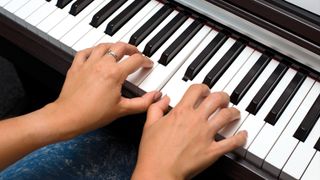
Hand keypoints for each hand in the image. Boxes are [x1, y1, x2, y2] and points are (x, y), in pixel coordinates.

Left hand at [46, 42, 160, 139]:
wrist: (68, 116)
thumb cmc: (93, 114)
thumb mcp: (122, 110)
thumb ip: (142, 103)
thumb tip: (155, 97)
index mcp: (115, 73)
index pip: (136, 60)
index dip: (146, 61)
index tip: (148, 64)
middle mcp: (102, 64)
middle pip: (121, 47)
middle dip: (132, 48)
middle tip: (136, 53)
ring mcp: (88, 63)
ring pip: (103, 46)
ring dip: (114, 46)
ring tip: (119, 49)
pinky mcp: (76, 67)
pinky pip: (85, 51)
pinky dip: (93, 49)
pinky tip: (96, 52)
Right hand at [132, 84, 246, 179]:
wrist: (159, 172)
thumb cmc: (153, 152)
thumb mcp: (149, 125)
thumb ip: (156, 108)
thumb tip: (163, 98)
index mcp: (181, 112)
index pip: (197, 90)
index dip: (203, 88)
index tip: (205, 91)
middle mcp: (196, 120)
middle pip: (217, 99)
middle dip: (223, 96)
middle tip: (223, 99)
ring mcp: (206, 135)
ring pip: (227, 116)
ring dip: (233, 112)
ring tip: (234, 113)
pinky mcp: (213, 151)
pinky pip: (232, 142)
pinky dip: (241, 137)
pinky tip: (243, 134)